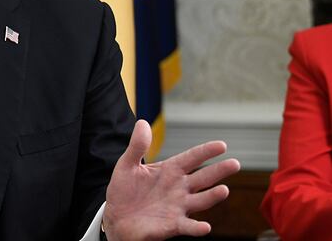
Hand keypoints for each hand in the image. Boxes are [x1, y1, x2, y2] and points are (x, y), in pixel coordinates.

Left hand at [102, 120, 240, 240]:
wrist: (115, 217)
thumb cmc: (124, 190)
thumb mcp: (127, 165)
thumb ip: (137, 146)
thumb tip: (142, 122)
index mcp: (169, 170)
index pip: (191, 158)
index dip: (206, 151)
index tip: (222, 145)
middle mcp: (178, 188)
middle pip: (203, 178)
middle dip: (218, 171)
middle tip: (235, 164)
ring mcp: (178, 207)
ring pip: (200, 201)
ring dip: (212, 197)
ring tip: (224, 190)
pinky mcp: (172, 225)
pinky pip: (187, 226)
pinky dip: (197, 228)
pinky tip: (205, 227)